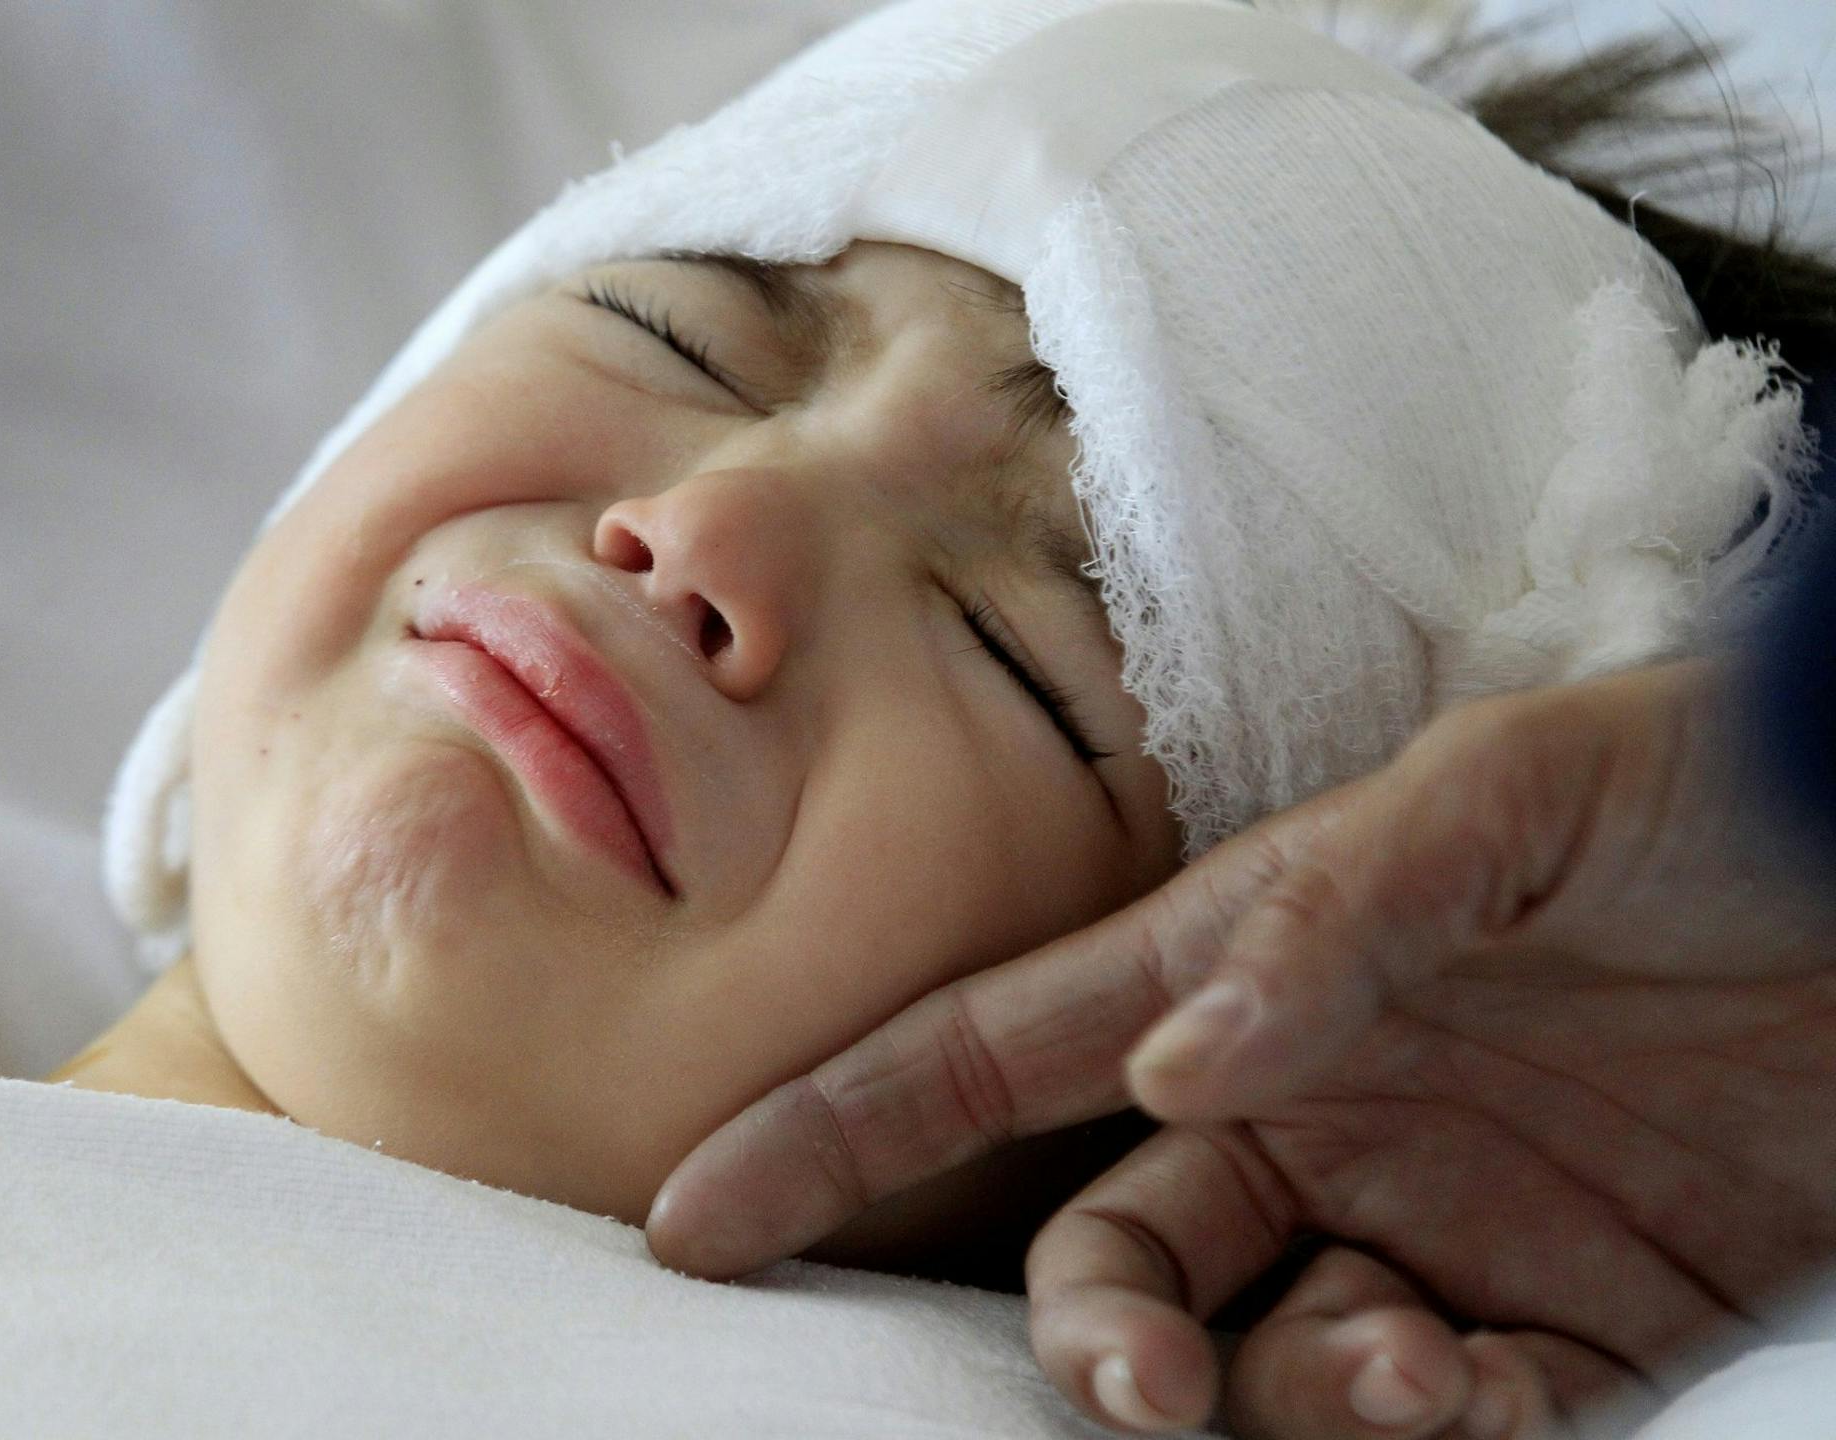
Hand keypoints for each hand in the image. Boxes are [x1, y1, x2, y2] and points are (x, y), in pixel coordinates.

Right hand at [645, 657, 1835, 1436]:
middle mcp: (1305, 1109)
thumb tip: (1180, 1065)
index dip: (838, 1131)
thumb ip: (1336, 914)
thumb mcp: (1517, 797)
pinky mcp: (1563, 1321)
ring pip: (1262, 1361)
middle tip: (1131, 1382)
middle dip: (1088, 1332)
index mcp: (1251, 974)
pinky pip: (1446, 1419)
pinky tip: (1482, 1391)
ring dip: (1288, 1398)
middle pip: (1112, 1254)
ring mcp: (1428, 1223)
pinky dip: (1435, 1438)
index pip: (998, 1056)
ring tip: (1404, 1368)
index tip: (700, 1216)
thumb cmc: (1709, 797)